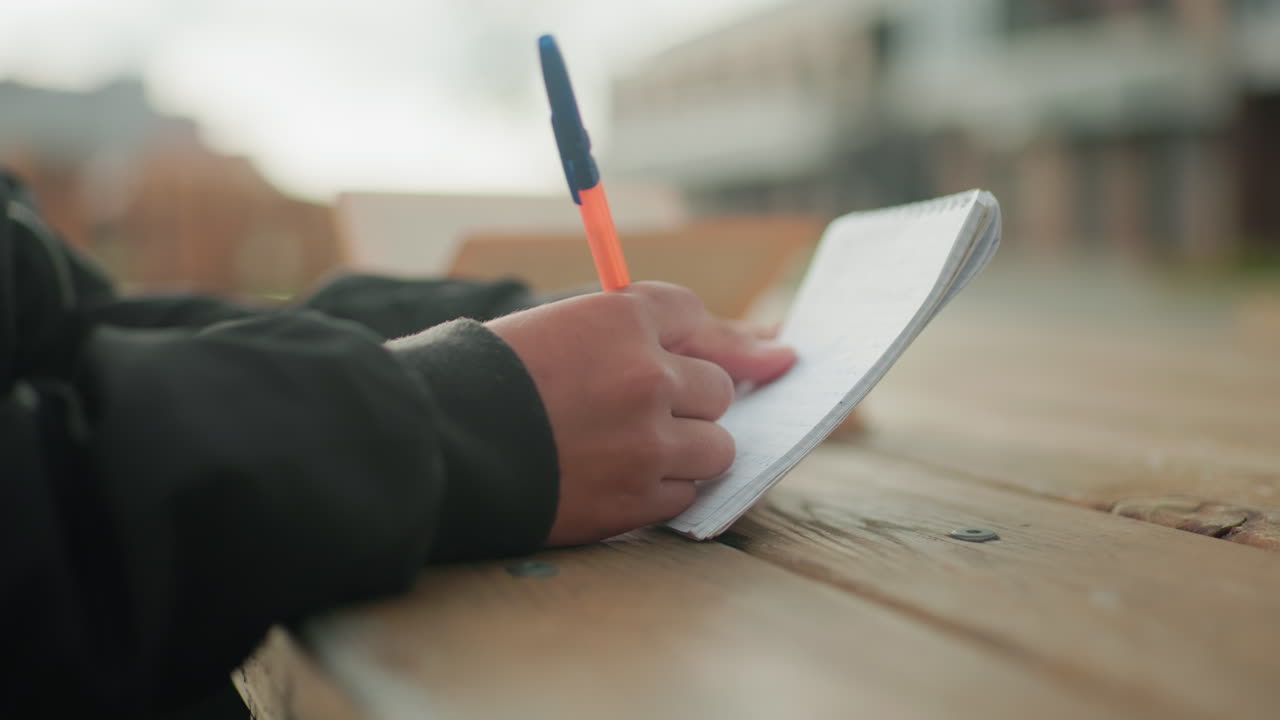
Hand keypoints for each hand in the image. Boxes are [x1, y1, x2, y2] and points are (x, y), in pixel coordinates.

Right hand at [486, 282, 794, 545]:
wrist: (433, 448)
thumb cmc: (482, 380)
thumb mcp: (555, 329)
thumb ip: (641, 333)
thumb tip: (773, 352)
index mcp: (620, 318)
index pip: (692, 316)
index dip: (693, 339)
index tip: (703, 357)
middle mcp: (646, 376)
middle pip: (715, 386)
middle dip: (685, 400)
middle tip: (631, 412)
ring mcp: (647, 443)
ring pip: (716, 446)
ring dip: (683, 450)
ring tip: (626, 451)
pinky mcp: (636, 500)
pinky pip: (686, 495)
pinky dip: (661, 492)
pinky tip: (616, 481)